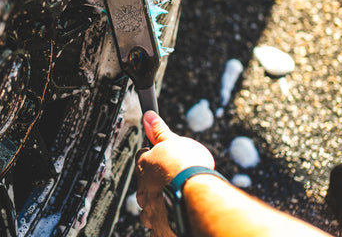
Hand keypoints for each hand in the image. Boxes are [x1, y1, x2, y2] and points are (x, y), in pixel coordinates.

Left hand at [136, 111, 214, 235]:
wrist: (198, 196)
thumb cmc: (188, 168)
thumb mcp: (175, 141)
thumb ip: (160, 131)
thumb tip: (148, 116)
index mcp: (145, 165)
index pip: (143, 155)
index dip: (154, 154)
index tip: (164, 156)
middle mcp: (143, 188)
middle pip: (146, 182)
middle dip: (157, 181)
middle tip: (174, 180)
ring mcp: (150, 210)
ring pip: (150, 206)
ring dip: (160, 203)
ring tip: (177, 201)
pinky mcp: (160, 229)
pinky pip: (158, 227)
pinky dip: (166, 223)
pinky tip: (176, 219)